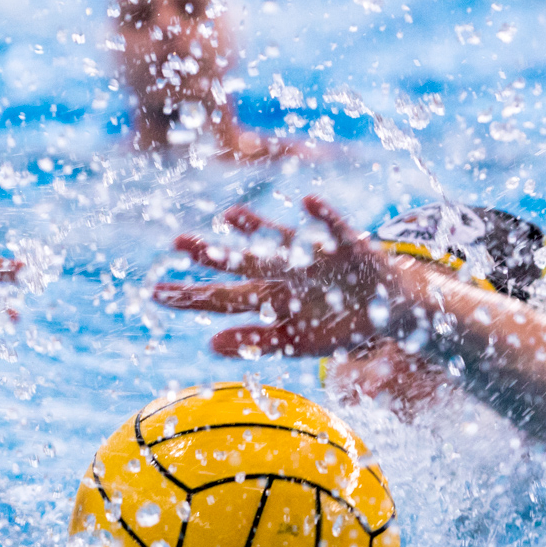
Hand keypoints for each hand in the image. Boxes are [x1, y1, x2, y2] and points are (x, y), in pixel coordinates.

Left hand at [153, 196, 387, 357]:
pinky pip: (337, 231)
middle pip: (244, 265)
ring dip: (259, 230)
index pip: (224, 299)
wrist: (391, 309)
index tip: (154, 293)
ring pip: (283, 245)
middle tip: (175, 242)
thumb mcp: (295, 341)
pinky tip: (308, 202)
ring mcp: (316, 260)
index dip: (191, 297)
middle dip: (213, 255)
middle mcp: (286, 274)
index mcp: (271, 298)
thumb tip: (209, 345)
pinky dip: (324, 219)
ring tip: (229, 215)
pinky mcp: (350, 250)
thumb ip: (255, 340)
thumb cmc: (339, 324)